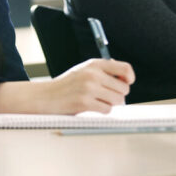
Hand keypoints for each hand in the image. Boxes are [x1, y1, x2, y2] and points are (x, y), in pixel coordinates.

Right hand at [0, 58, 134, 117]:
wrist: (46, 96)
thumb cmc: (66, 85)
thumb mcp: (84, 70)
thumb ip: (103, 70)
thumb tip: (126, 76)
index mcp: (94, 64)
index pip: (124, 68)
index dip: (130, 78)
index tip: (127, 83)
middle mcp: (93, 74)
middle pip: (124, 88)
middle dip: (118, 95)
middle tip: (106, 95)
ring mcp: (89, 88)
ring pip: (118, 100)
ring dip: (110, 104)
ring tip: (97, 101)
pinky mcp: (85, 103)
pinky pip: (107, 110)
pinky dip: (102, 111)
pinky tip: (91, 107)